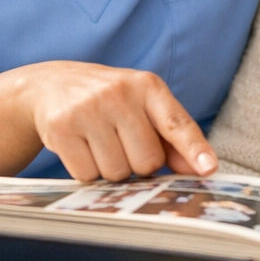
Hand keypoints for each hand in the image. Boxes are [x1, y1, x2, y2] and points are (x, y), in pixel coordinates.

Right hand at [15, 61, 216, 182]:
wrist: (51, 85)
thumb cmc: (109, 101)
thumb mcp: (142, 106)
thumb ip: (172, 136)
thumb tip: (199, 168)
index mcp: (147, 86)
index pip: (175, 122)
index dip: (193, 148)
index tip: (208, 169)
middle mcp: (119, 93)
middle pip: (147, 161)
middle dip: (138, 164)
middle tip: (122, 142)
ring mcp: (88, 109)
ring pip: (117, 173)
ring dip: (111, 169)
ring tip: (100, 142)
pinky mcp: (61, 127)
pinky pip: (87, 175)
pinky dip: (87, 171)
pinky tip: (81, 147)